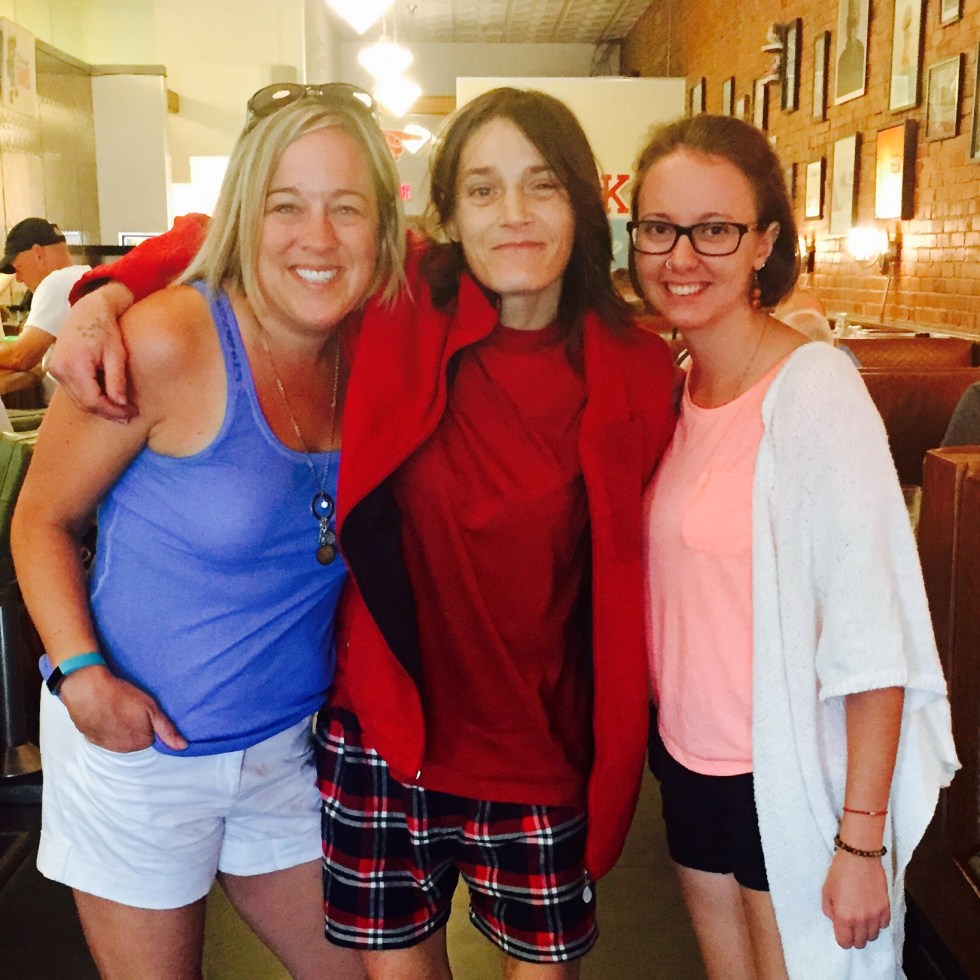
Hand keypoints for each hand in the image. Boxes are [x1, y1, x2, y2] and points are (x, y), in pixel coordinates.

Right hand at [47, 282, 136, 421]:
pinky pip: (75, 391)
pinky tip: (108, 398)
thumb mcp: (116, 355)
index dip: (113, 411)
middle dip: (108, 412)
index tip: (131, 413)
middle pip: (84, 403)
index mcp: (74, 365)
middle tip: (129, 415)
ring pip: (79, 400)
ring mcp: (55, 370)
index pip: (93, 400)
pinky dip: (91, 398)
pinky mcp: (58, 370)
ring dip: (100, 407)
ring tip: (122, 409)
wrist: (87, 311)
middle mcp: (59, 370)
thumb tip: (121, 405)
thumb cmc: (105, 329)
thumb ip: (117, 381)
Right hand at [59, 666, 186, 752]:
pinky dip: (105, 728)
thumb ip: (167, 730)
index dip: (149, 722)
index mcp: (141, 742)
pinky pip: (103, 737)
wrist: (88, 690)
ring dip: (119, 728)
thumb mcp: (151, 709)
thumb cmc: (122, 696)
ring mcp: (106, 745)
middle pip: (136, 740)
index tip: (143, 711)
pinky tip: (105, 714)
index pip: (151, 737)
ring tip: (117, 710)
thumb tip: (183, 746)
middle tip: (129, 708)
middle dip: (135, 727)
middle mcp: (123, 749)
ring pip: (119, 739)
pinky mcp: (91, 739)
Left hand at [821, 849, 890, 948]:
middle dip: (854, 936)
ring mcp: (876, 915)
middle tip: (850, 925)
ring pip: (873, 936)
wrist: (859, 856)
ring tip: (860, 917)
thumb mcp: (826, 891)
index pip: (845, 943)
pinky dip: (877, 922)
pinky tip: (871, 912)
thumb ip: (829, 910)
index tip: (841, 931)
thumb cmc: (840, 872)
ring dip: (866, 931)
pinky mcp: (886, 908)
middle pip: (860, 943)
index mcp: (844, 917)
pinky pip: (884, 925)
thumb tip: (835, 920)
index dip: (842, 939)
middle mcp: (862, 920)